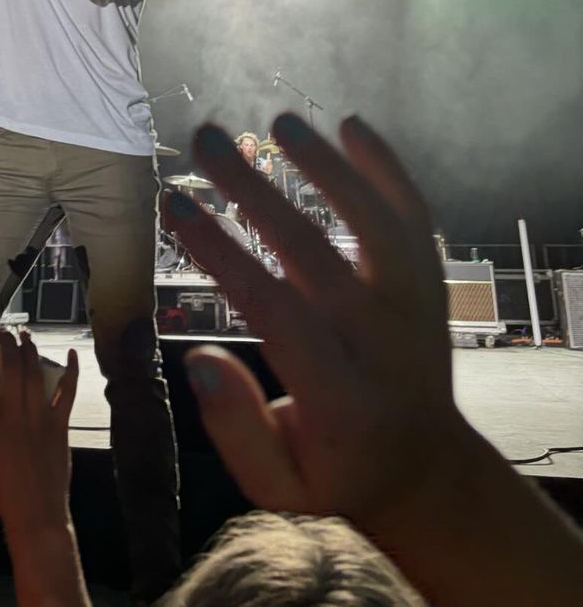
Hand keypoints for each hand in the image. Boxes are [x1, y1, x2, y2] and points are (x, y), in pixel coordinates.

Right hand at [0, 330, 78, 540]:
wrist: (35, 513)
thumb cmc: (4, 486)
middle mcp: (13, 413)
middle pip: (10, 366)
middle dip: (7, 343)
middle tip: (4, 332)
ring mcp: (39, 416)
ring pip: (35, 371)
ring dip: (31, 350)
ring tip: (26, 336)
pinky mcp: (60, 424)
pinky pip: (67, 391)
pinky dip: (70, 370)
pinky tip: (72, 354)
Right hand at [166, 112, 462, 533]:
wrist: (425, 465)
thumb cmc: (334, 468)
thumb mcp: (277, 485)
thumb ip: (237, 429)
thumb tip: (199, 357)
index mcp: (341, 399)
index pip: (276, 310)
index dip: (223, 254)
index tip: (177, 205)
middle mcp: (384, 346)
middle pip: (318, 253)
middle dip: (256, 191)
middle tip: (207, 140)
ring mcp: (415, 309)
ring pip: (376, 224)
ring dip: (328, 166)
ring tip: (278, 121)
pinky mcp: (429, 285)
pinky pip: (413, 218)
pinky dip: (387, 169)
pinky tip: (349, 124)